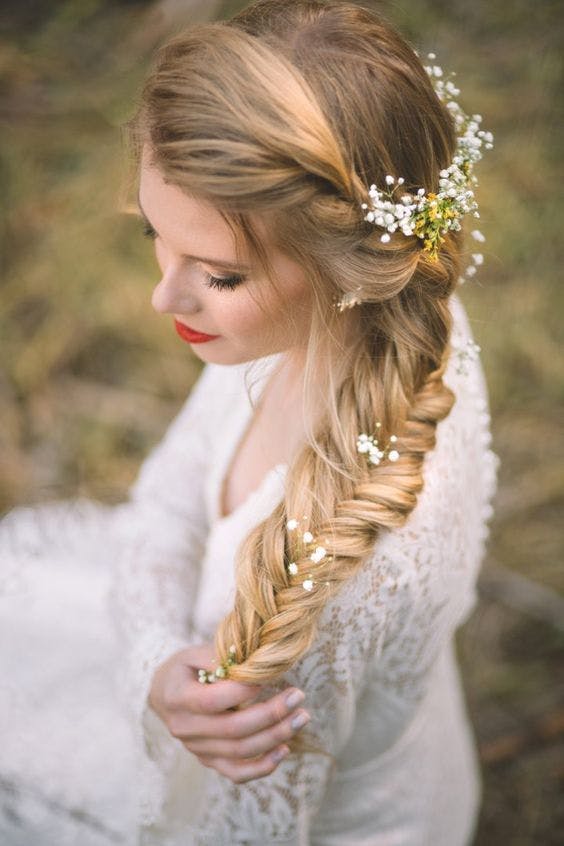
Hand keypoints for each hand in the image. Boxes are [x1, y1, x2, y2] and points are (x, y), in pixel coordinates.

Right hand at [148, 641, 310, 783]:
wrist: (163, 695)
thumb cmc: (184, 669)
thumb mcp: (193, 654)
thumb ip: (218, 657)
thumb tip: (253, 664)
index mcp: (178, 698)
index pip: (213, 701)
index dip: (243, 691)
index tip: (270, 676)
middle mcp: (186, 728)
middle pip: (233, 729)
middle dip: (271, 715)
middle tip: (298, 697)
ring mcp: (197, 749)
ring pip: (240, 751)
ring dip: (275, 737)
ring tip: (301, 718)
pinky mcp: (208, 761)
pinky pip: (236, 773)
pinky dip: (262, 767)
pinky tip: (284, 750)